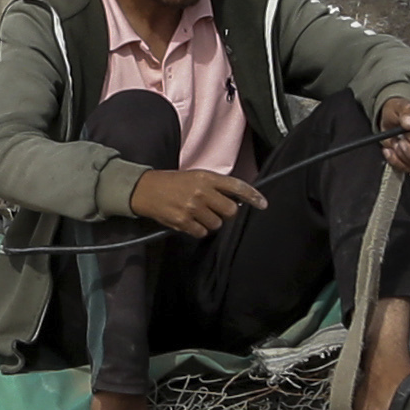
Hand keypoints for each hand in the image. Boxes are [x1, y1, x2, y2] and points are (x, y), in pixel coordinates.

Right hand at [131, 165, 263, 238]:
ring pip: (216, 224)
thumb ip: (215, 186)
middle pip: (230, 211)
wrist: (146, 190)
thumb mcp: (195, 176)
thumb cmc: (173, 183)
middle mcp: (201, 192)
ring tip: (198, 214)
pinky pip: (201, 233)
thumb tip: (237, 201)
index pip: (237, 186)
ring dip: (210, 223)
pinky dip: (198, 230)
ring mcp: (192, 208)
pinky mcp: (182, 221)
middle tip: (215, 210)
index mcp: (206, 177)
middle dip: (226, 213)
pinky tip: (189, 221)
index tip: (263, 204)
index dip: (253, 196)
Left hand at [374, 94, 409, 173]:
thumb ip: (407, 112)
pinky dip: (395, 160)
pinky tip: (390, 150)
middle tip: (399, 140)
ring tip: (395, 142)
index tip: (406, 133)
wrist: (390, 120)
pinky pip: (408, 168)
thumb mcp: (401, 106)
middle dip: (409, 150)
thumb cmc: (400, 111)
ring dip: (401, 155)